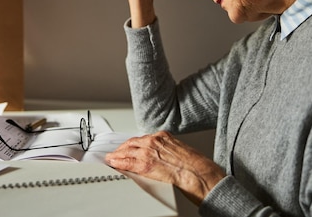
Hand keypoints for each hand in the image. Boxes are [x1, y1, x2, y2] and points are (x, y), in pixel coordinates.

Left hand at [105, 131, 225, 205]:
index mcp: (164, 137)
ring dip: (117, 155)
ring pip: (127, 151)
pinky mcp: (146, 164)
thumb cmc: (196, 166)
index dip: (131, 144)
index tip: (126, 147)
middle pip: (131, 143)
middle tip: (114, 153)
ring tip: (111, 159)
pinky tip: (113, 164)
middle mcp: (155, 141)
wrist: (200, 175)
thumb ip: (167, 151)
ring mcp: (149, 152)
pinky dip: (118, 162)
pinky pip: (128, 162)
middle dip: (121, 149)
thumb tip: (161, 158)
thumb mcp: (180, 151)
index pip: (142, 139)